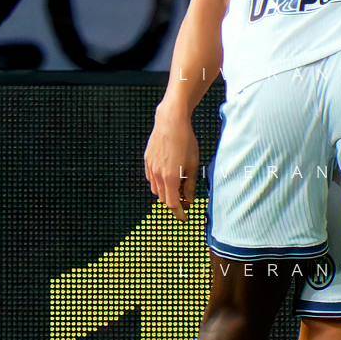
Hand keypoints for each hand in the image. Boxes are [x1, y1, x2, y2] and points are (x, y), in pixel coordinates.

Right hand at [144, 102, 199, 220]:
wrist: (171, 122)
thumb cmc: (185, 141)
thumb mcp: (194, 163)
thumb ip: (190, 183)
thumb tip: (190, 198)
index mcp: (171, 178)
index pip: (172, 204)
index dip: (179, 213)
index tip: (184, 217)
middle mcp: (158, 175)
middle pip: (164, 198)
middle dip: (174, 203)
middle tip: (184, 201)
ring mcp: (150, 168)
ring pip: (156, 189)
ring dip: (166, 193)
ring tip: (178, 187)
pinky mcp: (147, 160)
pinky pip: (151, 178)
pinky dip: (159, 182)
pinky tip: (167, 177)